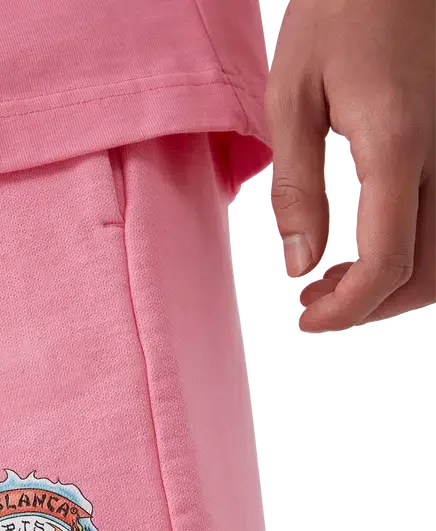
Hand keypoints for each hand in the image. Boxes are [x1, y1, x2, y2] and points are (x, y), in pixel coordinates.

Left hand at [265, 0, 435, 332]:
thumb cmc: (338, 16)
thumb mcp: (292, 100)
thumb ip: (297, 187)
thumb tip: (299, 263)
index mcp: (396, 146)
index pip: (388, 261)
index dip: (347, 307)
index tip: (306, 317)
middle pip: (429, 272)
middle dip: (369, 306)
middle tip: (313, 303)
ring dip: (396, 286)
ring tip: (336, 282)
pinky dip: (414, 253)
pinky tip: (370, 247)